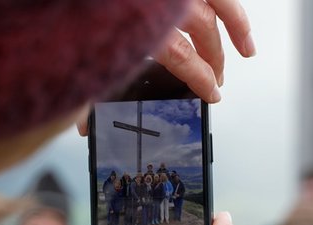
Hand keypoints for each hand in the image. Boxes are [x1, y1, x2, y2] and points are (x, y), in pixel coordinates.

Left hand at [77, 0, 253, 135]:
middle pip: (198, 29)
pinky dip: (229, 5)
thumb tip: (83, 124)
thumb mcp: (77, 50)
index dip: (200, 77)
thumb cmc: (69, 8)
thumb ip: (84, 84)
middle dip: (211, 60)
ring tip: (243, 50)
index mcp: (137, 20)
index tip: (211, 93)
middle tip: (214, 81)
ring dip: (231, 28)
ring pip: (211, 3)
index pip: (180, 53)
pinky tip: (237, 20)